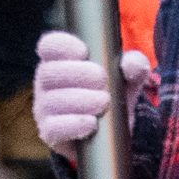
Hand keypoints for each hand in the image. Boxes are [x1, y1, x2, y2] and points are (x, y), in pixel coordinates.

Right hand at [29, 31, 148, 152]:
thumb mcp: (126, 77)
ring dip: (81, 100)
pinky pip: (53, 128)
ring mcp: (44, 108)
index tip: (84, 52)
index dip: (63, 45)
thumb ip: (134, 65)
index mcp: (59, 61)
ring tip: (103, 102)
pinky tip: (91, 123)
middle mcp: (46, 83)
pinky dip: (73, 124)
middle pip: (48, 72)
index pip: (49, 45)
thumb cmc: (111, 94)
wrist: (108, 133)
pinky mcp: (49, 133)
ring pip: (52, 101)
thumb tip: (133, 65)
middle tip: (101, 79)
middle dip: (77, 73)